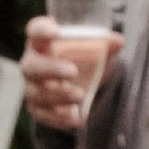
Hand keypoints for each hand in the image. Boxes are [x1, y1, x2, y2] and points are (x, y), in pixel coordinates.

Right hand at [20, 16, 118, 132]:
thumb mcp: (95, 49)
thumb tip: (116, 41)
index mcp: (42, 41)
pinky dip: (58, 118)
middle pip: (32, 66)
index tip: (55, 30)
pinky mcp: (38, 108)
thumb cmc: (82, 58)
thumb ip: (104, 44)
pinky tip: (75, 118)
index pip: (35, 30)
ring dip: (59, 96)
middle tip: (73, 71)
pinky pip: (43, 115)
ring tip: (80, 95)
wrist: (81, 83)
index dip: (42, 30)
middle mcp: (32, 63)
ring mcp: (32, 88)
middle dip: (51, 69)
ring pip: (37, 94)